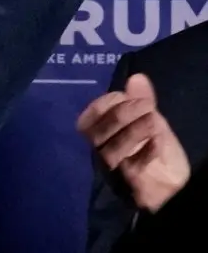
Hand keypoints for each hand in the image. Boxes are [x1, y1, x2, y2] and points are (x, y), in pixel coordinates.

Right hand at [76, 73, 190, 211]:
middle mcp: (103, 151)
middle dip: (121, 114)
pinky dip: (146, 151)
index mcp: (102, 133)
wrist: (171, 184)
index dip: (108, 103)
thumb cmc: (154, 149)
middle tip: (147, 106)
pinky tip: (158, 140)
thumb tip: (137, 77)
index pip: (91, 117)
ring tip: (154, 122)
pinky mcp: (132, 184)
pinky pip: (133, 168)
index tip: (134, 97)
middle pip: (96, 133)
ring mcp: (116, 169)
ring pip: (111, 150)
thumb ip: (141, 100)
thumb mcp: (149, 119)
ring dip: (134, 131)